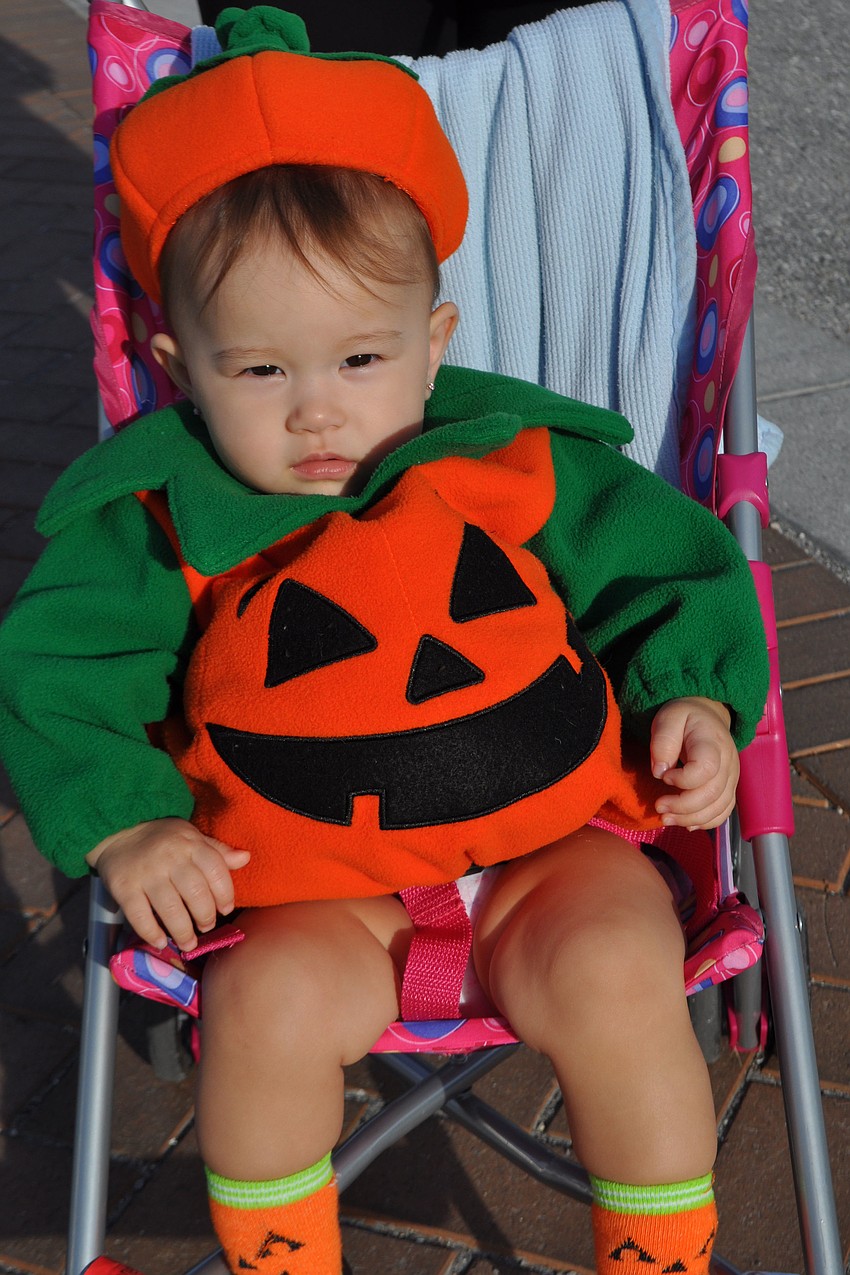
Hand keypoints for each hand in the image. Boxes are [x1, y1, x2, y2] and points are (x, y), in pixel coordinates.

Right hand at [86, 818, 249, 951]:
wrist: (119, 831)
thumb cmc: (164, 840)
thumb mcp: (192, 837)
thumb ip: (217, 851)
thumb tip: (245, 858)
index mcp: (191, 844)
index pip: (216, 870)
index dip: (225, 894)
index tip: (226, 910)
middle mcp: (170, 858)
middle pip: (196, 893)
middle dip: (205, 917)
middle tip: (206, 927)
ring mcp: (146, 873)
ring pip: (170, 909)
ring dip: (182, 931)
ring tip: (188, 943)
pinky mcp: (124, 887)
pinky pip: (139, 916)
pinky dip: (151, 932)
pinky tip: (160, 941)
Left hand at [650, 697, 739, 829]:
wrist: (707, 716)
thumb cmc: (685, 718)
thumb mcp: (668, 718)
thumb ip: (663, 741)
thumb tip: (659, 771)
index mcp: (713, 742)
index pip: (706, 769)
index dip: (682, 780)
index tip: (663, 776)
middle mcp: (728, 762)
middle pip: (712, 794)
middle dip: (683, 806)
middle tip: (659, 807)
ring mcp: (732, 777)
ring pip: (718, 808)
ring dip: (691, 819)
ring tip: (666, 818)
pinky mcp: (729, 788)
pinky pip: (723, 812)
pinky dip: (705, 822)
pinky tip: (686, 823)